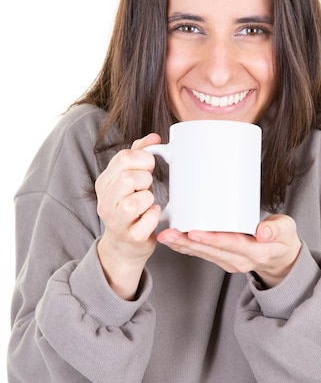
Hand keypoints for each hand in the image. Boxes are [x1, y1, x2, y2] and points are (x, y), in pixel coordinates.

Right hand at [95, 133, 161, 298]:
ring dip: (149, 198)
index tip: (149, 166)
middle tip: (147, 186)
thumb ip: (139, 155)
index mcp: (104, 182)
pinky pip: (146, 221)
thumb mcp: (129, 178)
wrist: (125, 245)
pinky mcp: (130, 236)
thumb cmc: (131, 207)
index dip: (143, 158)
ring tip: (148, 202)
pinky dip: (154, 216)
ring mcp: (116, 221)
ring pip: (135, 201)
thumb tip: (154, 137)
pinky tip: (152, 214)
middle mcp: (105, 201)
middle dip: (145, 178)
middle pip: (128, 177)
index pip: (123, 158)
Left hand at [157, 214, 301, 287]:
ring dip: (182, 245)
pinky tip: (173, 240)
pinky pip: (202, 254)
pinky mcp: (222, 260)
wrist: (281, 259)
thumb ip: (276, 229)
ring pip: (203, 254)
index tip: (195, 232)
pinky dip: (186, 247)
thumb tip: (262, 232)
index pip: (232, 245)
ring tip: (165, 236)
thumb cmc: (283, 239)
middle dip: (188, 242)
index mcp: (256, 252)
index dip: (213, 239)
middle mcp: (239, 260)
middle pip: (211, 251)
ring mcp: (229, 262)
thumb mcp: (287, 230)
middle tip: (168, 234)